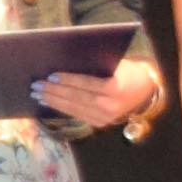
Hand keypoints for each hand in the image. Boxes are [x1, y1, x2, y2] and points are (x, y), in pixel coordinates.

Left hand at [37, 58, 156, 130]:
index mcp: (116, 89)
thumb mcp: (116, 64)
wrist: (144, 90)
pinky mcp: (99, 123)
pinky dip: (60, 107)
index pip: (87, 84)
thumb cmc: (126, 71)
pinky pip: (76, 114)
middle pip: (76, 98)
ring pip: (74, 108)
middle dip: (54, 91)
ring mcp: (105, 117)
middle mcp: (110, 106)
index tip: (51, 76)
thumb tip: (65, 59)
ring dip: (52, 101)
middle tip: (36, 85)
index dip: (68, 80)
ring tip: (36, 93)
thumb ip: (95, 64)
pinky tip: (47, 102)